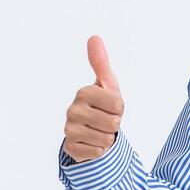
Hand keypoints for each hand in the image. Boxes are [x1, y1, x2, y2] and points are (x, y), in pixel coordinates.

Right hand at [62, 35, 124, 162]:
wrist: (92, 131)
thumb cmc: (103, 105)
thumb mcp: (107, 84)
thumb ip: (101, 62)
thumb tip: (94, 37)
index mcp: (83, 92)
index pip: (118, 104)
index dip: (120, 108)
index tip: (111, 106)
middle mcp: (72, 110)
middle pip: (113, 122)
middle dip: (114, 124)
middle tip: (105, 120)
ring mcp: (69, 130)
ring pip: (105, 139)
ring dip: (107, 137)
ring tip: (99, 130)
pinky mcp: (71, 148)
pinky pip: (98, 152)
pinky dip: (100, 150)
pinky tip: (92, 142)